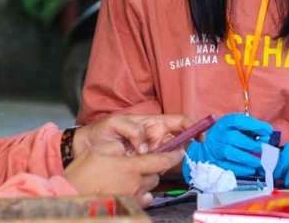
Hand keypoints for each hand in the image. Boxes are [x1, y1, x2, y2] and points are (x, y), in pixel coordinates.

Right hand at [64, 141, 183, 206]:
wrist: (70, 196)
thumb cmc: (82, 173)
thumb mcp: (99, 151)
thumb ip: (118, 148)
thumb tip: (127, 149)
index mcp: (129, 167)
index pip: (159, 160)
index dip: (172, 156)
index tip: (180, 151)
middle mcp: (134, 184)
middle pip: (154, 174)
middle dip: (151, 168)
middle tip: (138, 163)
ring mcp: (132, 198)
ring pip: (148, 187)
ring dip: (143, 180)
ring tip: (129, 176)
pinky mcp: (128, 207)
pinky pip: (143, 199)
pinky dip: (140, 193)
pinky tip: (130, 190)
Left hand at [73, 114, 194, 156]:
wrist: (86, 148)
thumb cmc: (101, 132)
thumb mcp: (115, 123)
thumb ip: (133, 129)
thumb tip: (146, 146)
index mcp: (152, 122)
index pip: (179, 121)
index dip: (194, 126)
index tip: (202, 135)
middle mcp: (156, 136)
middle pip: (178, 142)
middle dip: (173, 149)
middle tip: (151, 151)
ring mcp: (152, 151)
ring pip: (169, 157)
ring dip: (159, 160)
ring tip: (134, 155)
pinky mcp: (145, 164)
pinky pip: (157, 168)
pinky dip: (152, 169)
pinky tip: (135, 164)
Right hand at [183, 114, 272, 182]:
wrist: (206, 149)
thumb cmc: (226, 137)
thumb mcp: (235, 128)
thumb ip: (250, 130)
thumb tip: (267, 136)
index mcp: (225, 123)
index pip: (239, 120)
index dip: (255, 125)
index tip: (268, 131)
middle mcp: (219, 134)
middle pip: (234, 138)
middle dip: (252, 144)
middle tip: (264, 149)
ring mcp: (216, 149)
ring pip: (231, 153)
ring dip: (247, 158)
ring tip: (259, 162)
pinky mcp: (215, 162)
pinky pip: (228, 166)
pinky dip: (241, 169)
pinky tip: (251, 170)